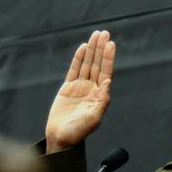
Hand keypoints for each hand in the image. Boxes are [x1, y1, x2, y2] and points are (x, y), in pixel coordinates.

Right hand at [45, 30, 115, 152]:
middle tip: (104, 33)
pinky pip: (74, 69)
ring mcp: (80, 87)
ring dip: (92, 50)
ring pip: (87, 64)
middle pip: (97, 64)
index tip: (111, 44)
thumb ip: (102, 100)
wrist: (61, 138)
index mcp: (100, 95)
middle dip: (101, 49)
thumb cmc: (78, 132)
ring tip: (96, 35)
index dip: (108, 58)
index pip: (106, 72)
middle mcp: (91, 89)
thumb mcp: (94, 117)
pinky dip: (78, 58)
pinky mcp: (68, 88)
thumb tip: (108, 82)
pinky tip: (83, 47)